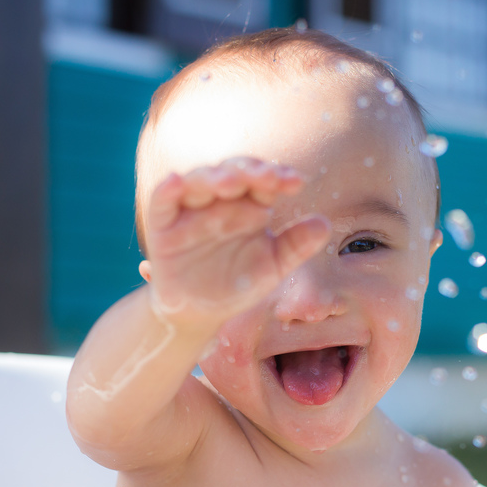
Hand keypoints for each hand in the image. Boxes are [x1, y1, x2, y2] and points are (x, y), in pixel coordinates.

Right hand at [143, 157, 330, 328]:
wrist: (201, 315)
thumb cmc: (238, 284)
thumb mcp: (273, 267)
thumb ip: (296, 246)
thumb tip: (324, 224)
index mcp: (249, 205)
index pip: (264, 180)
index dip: (278, 176)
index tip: (295, 182)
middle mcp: (220, 200)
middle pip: (234, 172)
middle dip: (250, 171)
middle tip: (268, 177)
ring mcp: (190, 209)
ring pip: (200, 179)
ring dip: (214, 176)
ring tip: (230, 182)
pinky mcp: (162, 224)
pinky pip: (162, 200)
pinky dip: (167, 188)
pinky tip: (176, 181)